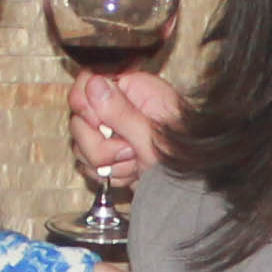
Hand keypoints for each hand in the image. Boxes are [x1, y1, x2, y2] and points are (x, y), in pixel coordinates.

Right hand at [67, 67, 180, 195]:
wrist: (193, 187)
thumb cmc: (184, 159)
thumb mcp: (152, 135)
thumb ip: (120, 110)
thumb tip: (93, 84)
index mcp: (133, 90)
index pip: (87, 83)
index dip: (86, 106)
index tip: (101, 124)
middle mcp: (120, 108)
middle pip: (79, 120)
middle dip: (99, 146)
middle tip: (129, 152)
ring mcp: (114, 133)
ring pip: (81, 146)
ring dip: (107, 164)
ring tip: (135, 166)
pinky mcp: (111, 156)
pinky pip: (89, 165)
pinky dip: (109, 175)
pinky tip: (131, 175)